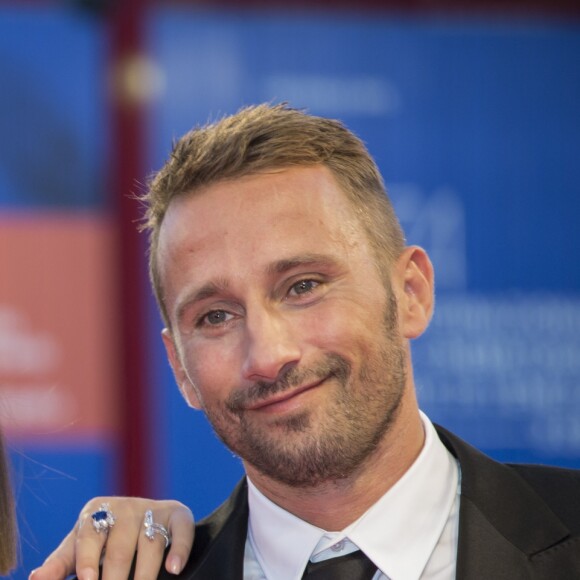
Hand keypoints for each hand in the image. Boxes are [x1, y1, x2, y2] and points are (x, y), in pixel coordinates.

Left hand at [29, 497, 193, 579]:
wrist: (143, 519)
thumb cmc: (103, 541)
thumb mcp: (79, 549)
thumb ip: (60, 564)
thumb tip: (35, 579)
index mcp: (96, 511)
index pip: (90, 534)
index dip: (88, 560)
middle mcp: (126, 506)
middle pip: (120, 545)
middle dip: (116, 576)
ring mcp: (154, 508)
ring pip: (150, 541)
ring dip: (145, 573)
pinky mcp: (178, 514)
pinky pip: (182, 528)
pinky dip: (180, 548)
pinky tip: (173, 568)